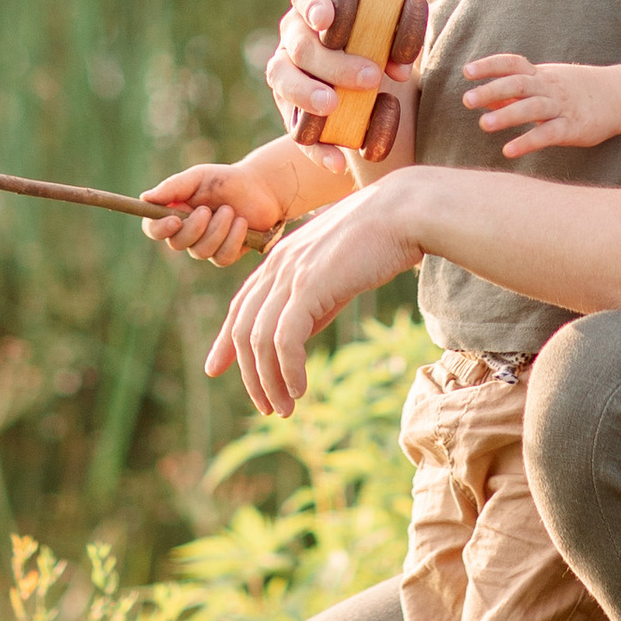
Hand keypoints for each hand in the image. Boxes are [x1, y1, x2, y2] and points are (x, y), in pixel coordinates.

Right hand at [142, 156, 285, 266]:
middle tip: (209, 209)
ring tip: (231, 211)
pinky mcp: (226, 254)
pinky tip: (242, 223)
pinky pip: (222, 257)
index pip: (153, 228)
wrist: (260, 188)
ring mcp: (206, 245)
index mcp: (174, 212)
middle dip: (195, 227)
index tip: (174, 220)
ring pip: (201, 251)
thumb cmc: (225, 180)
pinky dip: (233, 239)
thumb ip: (173, 187)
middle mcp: (187, 232)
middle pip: (176, 243)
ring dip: (218, 229)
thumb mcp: (198, 177)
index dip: (159, 229)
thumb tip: (145, 198)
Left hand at [205, 179, 423, 415]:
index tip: (215, 368)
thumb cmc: (378, 239)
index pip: (240, 307)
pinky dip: (288, 370)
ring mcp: (291, 275)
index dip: (225, 341)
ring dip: (269, 381)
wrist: (404, 211)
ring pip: (260, 340)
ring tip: (284, 409)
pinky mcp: (310, 286)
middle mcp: (276, 266)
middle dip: (250, 375)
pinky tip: (299, 389)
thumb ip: (311, 300)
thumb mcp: (333, 272)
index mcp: (278, 259)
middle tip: (267, 407)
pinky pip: (286, 339)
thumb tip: (296, 338)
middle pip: (243, 330)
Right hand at [264, 0, 393, 136]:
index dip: (314, 6)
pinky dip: (317, 148)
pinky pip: (297, 130)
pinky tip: (337, 161)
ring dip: (308, 93)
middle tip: (371, 78)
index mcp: (318, 4)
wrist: (372, 81)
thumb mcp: (393, 36)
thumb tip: (399, 69)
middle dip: (335, 63)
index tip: (327, 20)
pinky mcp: (290, 109)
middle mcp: (295, 34)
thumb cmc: (381, 45)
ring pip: (282, 79)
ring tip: (332, 105)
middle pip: (302, 45)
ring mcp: (286, 70)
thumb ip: (399, 40)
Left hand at [462, 53, 620, 158]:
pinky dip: (528, 142)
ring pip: (532, 108)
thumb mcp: (545, 84)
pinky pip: (548, 134)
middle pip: (519, 84)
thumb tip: (483, 98)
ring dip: (507, 115)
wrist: (619, 96)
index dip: (490, 66)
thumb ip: (514, 92)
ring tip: (484, 124)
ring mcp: (561, 107)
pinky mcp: (572, 128)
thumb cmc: (573, 91)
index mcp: (540, 74)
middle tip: (467, 100)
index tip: (467, 71)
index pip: (512, 64)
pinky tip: (509, 150)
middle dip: (492, 90)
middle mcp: (549, 87)